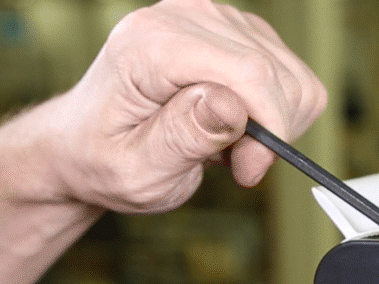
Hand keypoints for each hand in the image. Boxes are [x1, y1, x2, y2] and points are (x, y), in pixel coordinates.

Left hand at [44, 0, 326, 212]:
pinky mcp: (238, 31)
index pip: (250, 72)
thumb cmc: (106, 159)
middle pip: (276, 75)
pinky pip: (291, 77)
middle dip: (270, 133)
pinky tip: (234, 124)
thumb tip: (231, 104)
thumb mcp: (138, 170)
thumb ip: (184, 135)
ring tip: (225, 142)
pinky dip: (274, 112)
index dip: (267, 129)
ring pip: (292, 78)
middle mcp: (185, 17)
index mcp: (151, 44)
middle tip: (234, 164)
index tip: (248, 171)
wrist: (85, 143)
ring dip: (272, 125)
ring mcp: (215, 18)